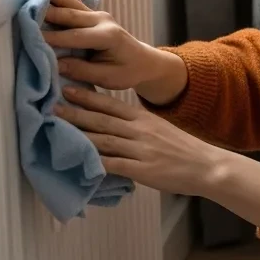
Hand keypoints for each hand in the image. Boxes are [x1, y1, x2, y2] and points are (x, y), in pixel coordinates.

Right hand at [43, 0, 184, 102]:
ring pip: (70, 3)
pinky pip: (74, 0)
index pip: (74, 36)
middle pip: (69, 14)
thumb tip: (55, 64)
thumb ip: (82, 70)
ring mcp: (98, 14)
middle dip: (46, 12)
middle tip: (22, 9)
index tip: (31, 37)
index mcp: (107, 36)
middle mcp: (102, 20)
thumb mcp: (108, 78)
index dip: (53, 38)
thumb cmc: (127, 71)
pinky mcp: (93, 13)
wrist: (143, 61)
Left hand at [53, 84, 226, 196]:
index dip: (88, 97)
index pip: (112, 105)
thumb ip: (139, 127)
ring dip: (78, 134)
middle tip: (51, 105)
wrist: (208, 166)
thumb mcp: (162, 130)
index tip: (68, 89)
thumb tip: (115, 125)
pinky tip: (77, 161)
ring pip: (104, 140)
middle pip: (102, 120)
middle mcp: (141, 131)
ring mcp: (141, 150)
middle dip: (75, 112)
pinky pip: (114, 165)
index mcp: (145, 119)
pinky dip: (94, 163)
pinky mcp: (143, 170)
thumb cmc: (184, 149)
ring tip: (56, 130)